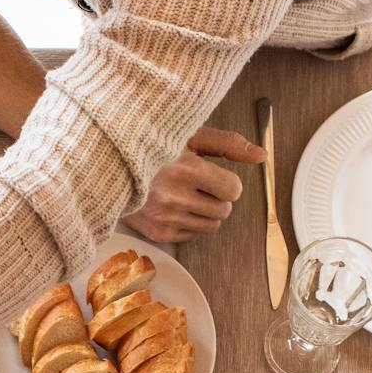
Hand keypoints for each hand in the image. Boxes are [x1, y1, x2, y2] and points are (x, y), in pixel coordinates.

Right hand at [121, 127, 265, 243]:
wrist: (109, 169)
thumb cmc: (153, 147)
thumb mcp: (189, 136)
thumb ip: (228, 144)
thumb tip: (262, 156)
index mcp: (185, 170)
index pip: (233, 190)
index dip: (227, 183)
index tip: (213, 175)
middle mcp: (174, 198)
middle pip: (224, 210)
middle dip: (218, 198)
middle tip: (199, 185)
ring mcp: (165, 219)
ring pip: (212, 226)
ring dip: (206, 212)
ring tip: (187, 195)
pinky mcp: (158, 234)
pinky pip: (194, 236)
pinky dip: (190, 223)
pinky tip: (175, 207)